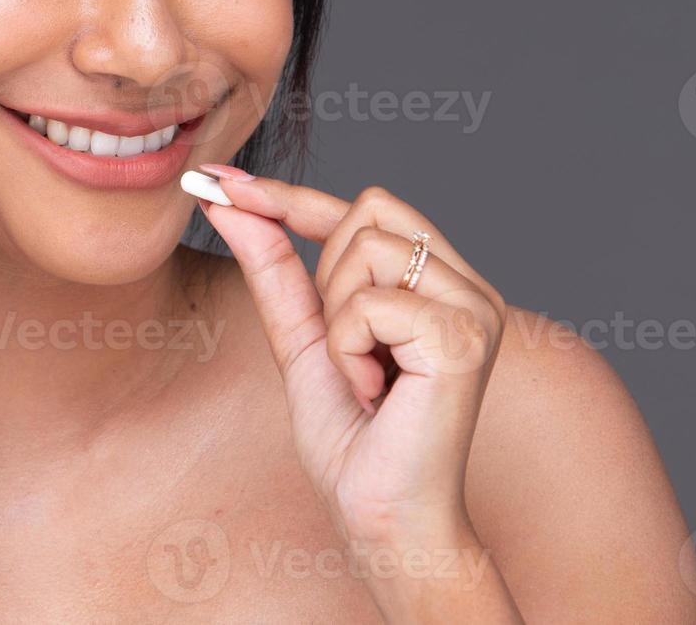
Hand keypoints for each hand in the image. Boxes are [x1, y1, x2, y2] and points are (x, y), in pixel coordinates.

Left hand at [196, 167, 506, 549]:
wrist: (381, 514)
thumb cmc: (353, 437)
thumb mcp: (301, 336)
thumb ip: (273, 267)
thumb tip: (227, 201)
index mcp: (440, 281)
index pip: (367, 207)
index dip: (291, 194)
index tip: (220, 181)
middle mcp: (469, 285)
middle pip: (369, 211)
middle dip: (329, 277)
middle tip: (348, 351)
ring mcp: (475, 308)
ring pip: (365, 249)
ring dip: (338, 321)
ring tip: (364, 377)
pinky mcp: (464, 336)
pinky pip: (368, 302)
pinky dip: (348, 349)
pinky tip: (373, 391)